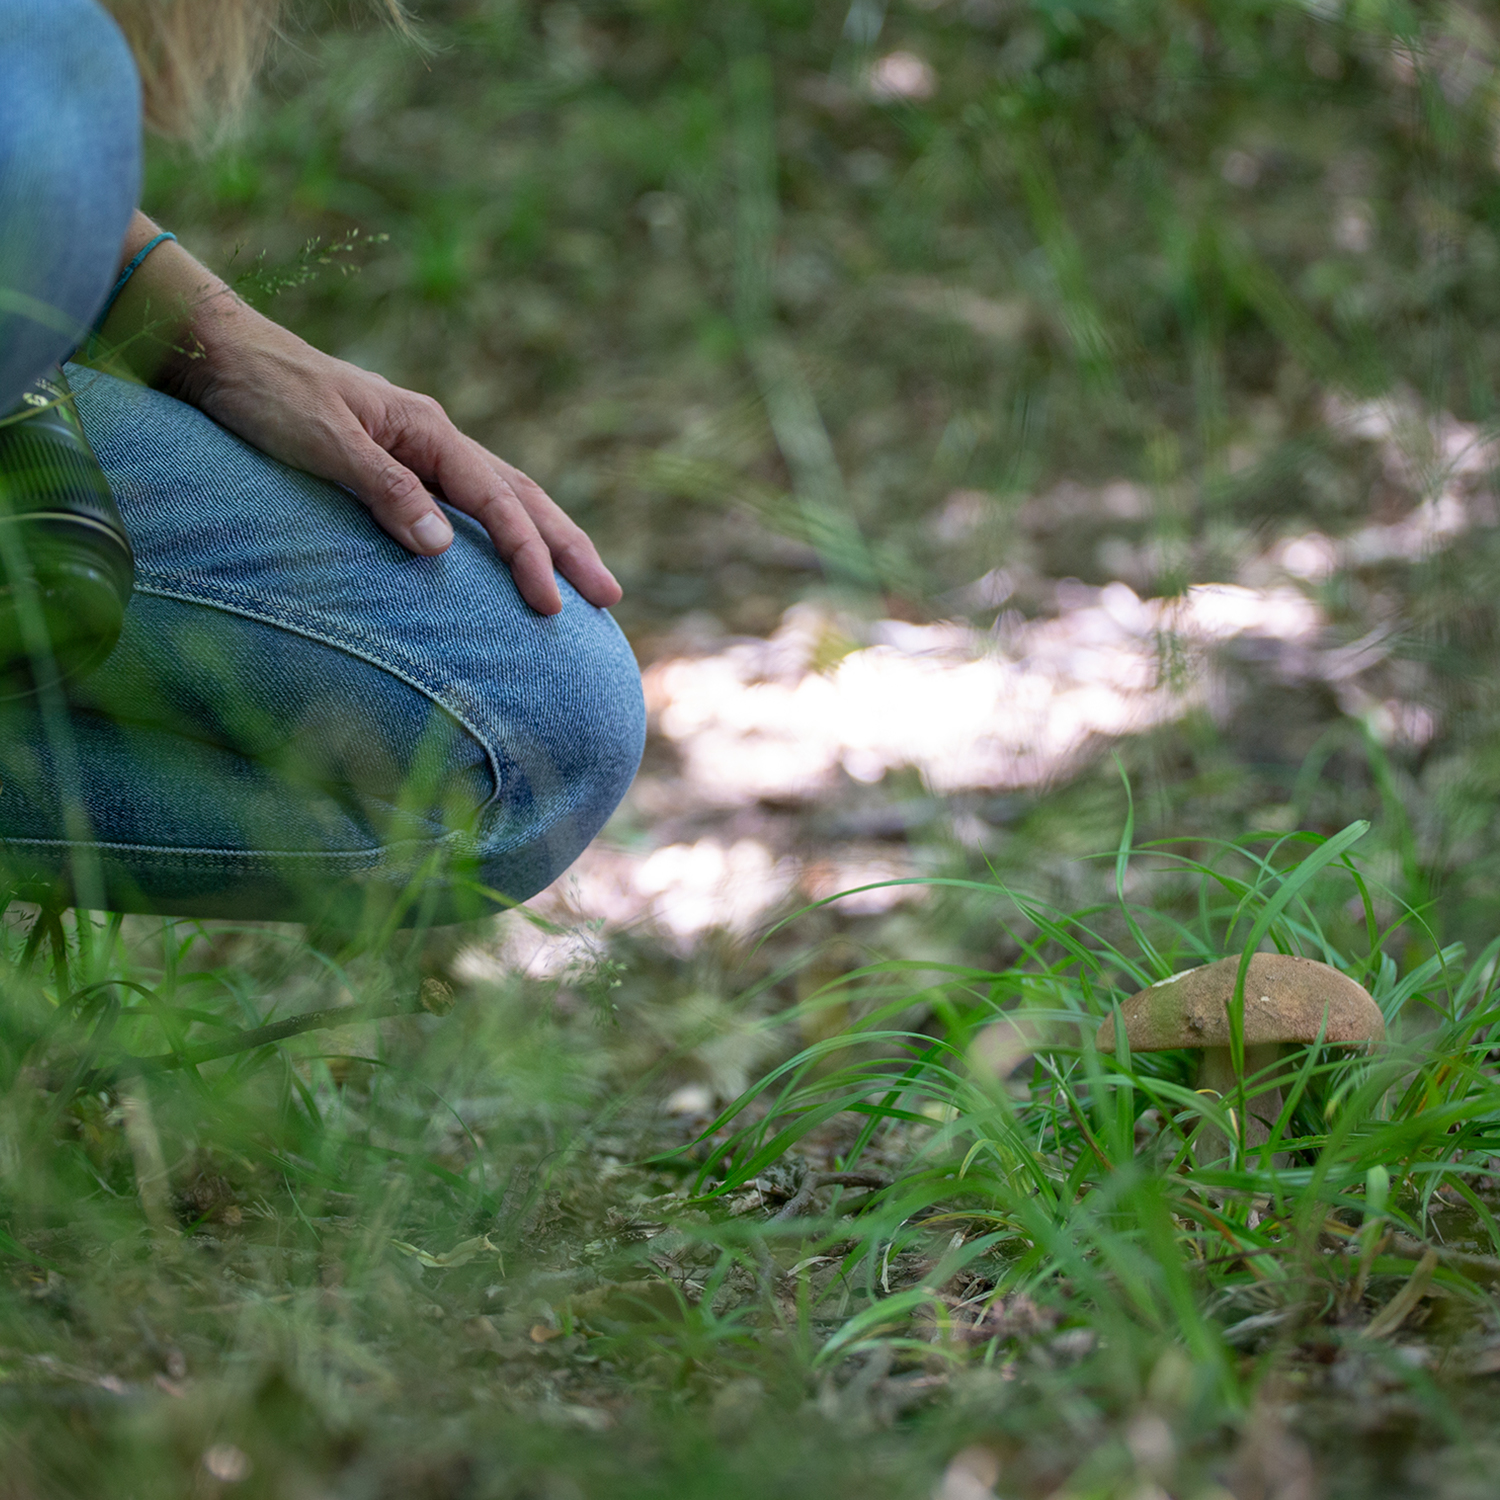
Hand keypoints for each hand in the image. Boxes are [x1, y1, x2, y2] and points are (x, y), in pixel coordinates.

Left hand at [174, 303, 619, 615]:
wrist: (218, 351)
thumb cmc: (264, 393)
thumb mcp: (320, 441)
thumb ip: (382, 489)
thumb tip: (440, 545)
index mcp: (427, 430)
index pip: (496, 500)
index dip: (528, 554)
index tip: (551, 603)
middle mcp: (435, 439)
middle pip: (522, 496)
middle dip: (568, 547)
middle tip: (610, 596)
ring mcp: (421, 451)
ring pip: (504, 497)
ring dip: (548, 539)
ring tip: (586, 581)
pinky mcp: (400, 466)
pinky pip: (470, 504)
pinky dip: (505, 531)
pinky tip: (511, 556)